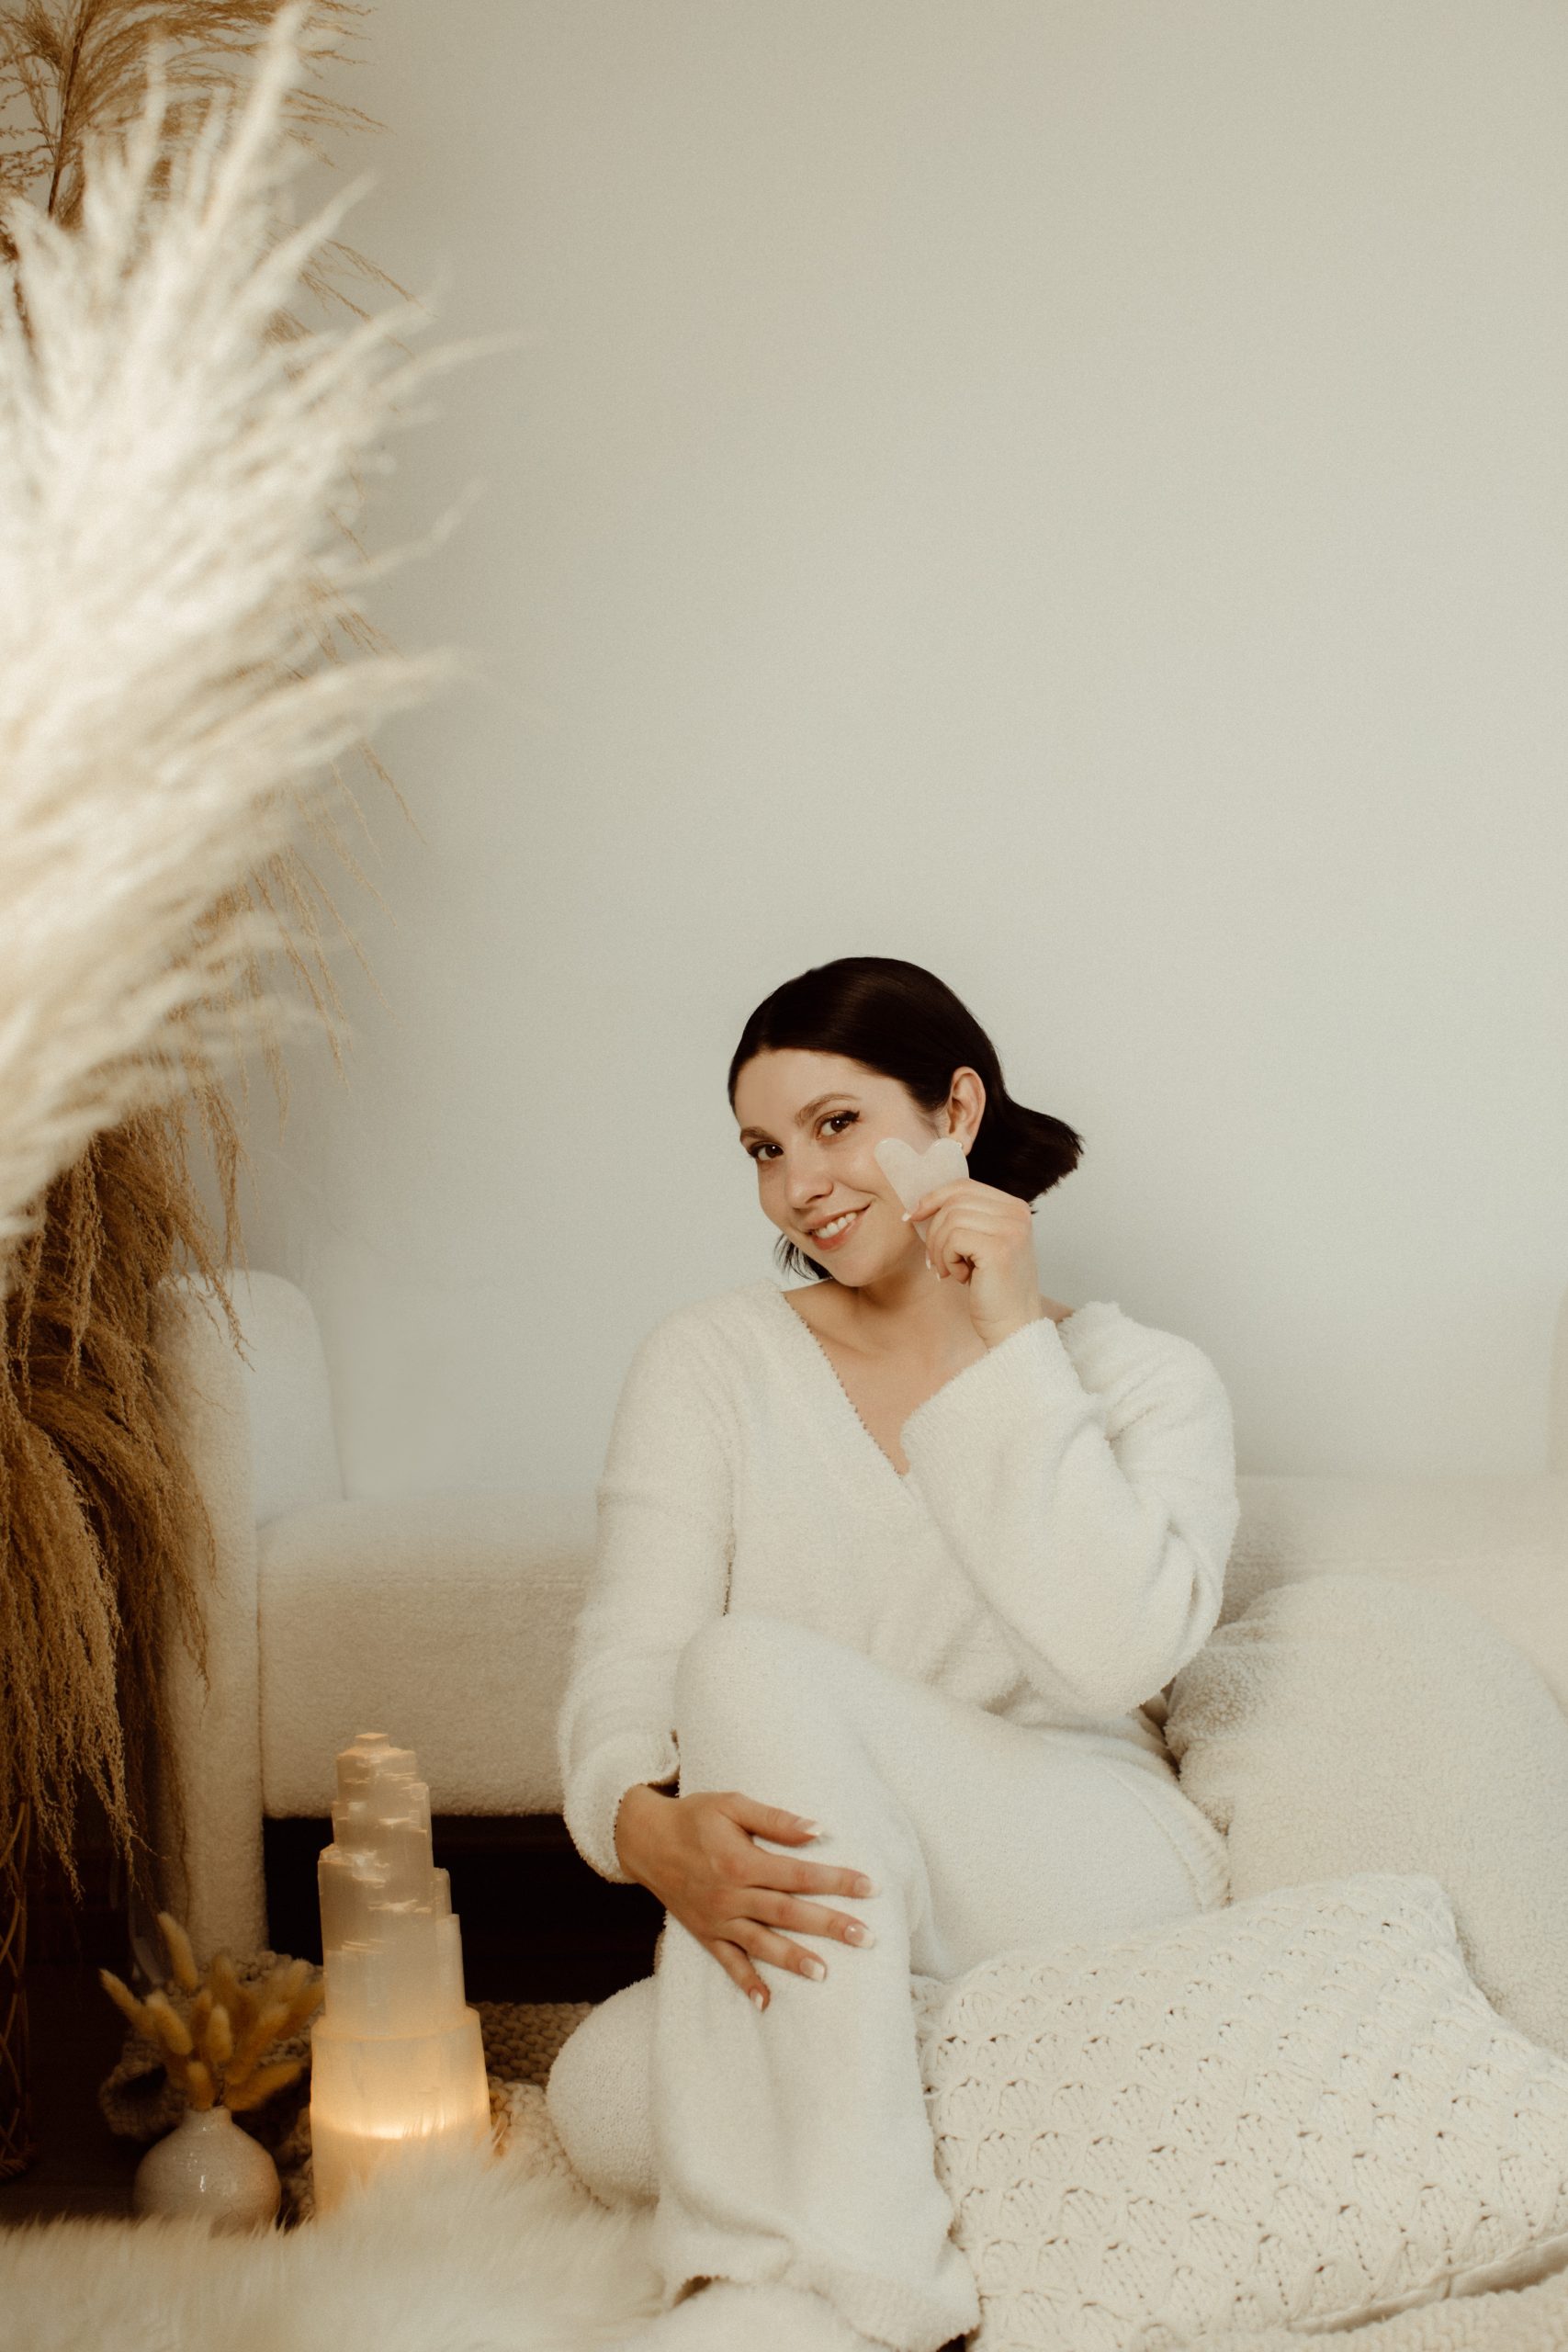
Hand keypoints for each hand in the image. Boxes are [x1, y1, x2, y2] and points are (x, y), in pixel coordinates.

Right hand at [614, 1783, 876, 2010]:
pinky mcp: (705, 1934)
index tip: (871, 1887)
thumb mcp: (733, 1805)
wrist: (645, 1840)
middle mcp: (731, 1895)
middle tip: (867, 1937)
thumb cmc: (694, 1816)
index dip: (836, 1880)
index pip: (799, 1874)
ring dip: (794, 1959)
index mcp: (741, 1861)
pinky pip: (727, 1963)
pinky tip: (766, 2003)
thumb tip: (819, 1831)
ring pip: (762, 1943)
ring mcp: (717, 1919)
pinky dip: (745, 1983)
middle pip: (788, 1913)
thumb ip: (776, 1819)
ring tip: (825, 1973)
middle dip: (830, 1925)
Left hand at [903, 1175, 1043, 1349]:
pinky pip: (953, 1238)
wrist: (1013, 1325)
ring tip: (951, 1271)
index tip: (912, 1217)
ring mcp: (1011, 1229)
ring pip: (950, 1219)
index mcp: (1015, 1207)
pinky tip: (959, 1277)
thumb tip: (922, 1203)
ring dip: (940, 1249)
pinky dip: (947, 1259)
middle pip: (954, 1200)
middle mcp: (1017, 1213)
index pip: (964, 1186)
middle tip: (935, 1259)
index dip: (933, 1198)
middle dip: (934, 1229)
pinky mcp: (999, 1248)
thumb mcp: (981, 1243)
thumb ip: (965, 1219)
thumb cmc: (992, 1288)